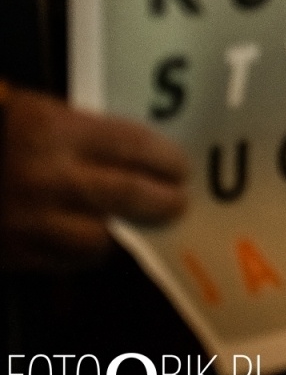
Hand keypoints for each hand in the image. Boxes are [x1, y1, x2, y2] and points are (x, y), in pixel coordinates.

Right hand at [0, 88, 187, 271]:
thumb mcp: (36, 112)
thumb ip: (84, 131)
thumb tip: (140, 153)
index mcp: (54, 130)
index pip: (136, 146)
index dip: (167, 161)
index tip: (180, 168)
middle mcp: (47, 177)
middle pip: (131, 196)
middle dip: (163, 202)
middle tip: (176, 202)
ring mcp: (28, 220)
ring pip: (100, 239)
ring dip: (118, 232)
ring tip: (129, 224)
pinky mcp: (12, 253)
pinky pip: (66, 263)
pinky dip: (81, 253)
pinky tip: (84, 238)